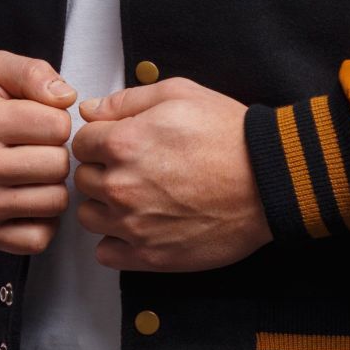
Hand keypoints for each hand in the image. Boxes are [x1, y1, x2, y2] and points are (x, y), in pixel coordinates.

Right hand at [0, 49, 76, 253]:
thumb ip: (31, 72)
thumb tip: (67, 98)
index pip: (58, 126)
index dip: (56, 120)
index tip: (40, 122)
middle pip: (59, 165)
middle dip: (57, 153)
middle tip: (37, 149)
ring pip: (55, 202)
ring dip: (53, 186)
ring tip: (34, 173)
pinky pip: (39, 238)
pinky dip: (42, 220)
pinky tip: (28, 199)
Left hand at [71, 78, 273, 271]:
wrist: (268, 179)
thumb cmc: (228, 134)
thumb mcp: (179, 94)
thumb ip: (126, 100)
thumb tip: (91, 110)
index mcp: (123, 143)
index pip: (81, 143)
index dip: (101, 139)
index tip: (119, 142)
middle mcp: (121, 186)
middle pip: (83, 179)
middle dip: (102, 170)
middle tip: (134, 167)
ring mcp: (133, 224)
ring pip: (90, 217)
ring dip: (106, 206)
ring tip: (137, 196)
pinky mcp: (149, 256)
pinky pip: (106, 253)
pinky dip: (116, 241)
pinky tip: (140, 225)